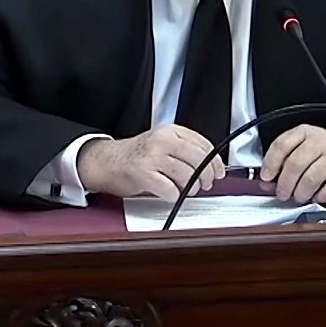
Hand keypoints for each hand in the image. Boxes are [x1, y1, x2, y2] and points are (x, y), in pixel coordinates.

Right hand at [76, 125, 225, 201]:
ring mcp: (152, 156)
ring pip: (187, 175)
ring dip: (190, 188)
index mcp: (170, 131)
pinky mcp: (143, 173)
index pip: (204, 145)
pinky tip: (169, 193)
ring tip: (185, 190)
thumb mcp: (162, 143)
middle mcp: (162, 140)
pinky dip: (173, 195)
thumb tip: (212, 166)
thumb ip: (185, 149)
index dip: (215, 162)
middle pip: (199, 160)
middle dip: (206, 177)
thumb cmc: (136, 155)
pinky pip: (170, 189)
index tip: (218, 172)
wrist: (107, 161)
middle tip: (204, 185)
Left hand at [260, 124, 325, 203]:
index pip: (282, 144)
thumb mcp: (305, 148)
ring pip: (312, 177)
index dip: (270, 163)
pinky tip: (318, 197)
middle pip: (295, 163)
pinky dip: (322, 195)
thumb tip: (267, 181)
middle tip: (283, 194)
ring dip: (301, 192)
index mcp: (305, 132)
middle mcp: (321, 140)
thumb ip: (285, 161)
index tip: (266, 178)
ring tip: (299, 197)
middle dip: (285, 183)